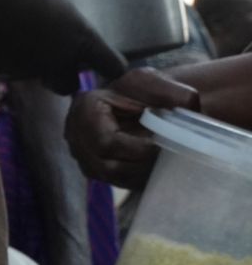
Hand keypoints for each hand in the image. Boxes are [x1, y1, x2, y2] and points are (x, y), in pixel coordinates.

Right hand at [0, 0, 125, 93]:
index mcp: (81, 38)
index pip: (113, 66)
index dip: (112, 66)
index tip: (105, 62)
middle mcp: (60, 60)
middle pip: (69, 86)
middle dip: (64, 78)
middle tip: (57, 62)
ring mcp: (32, 68)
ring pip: (37, 79)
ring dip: (35, 70)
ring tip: (24, 50)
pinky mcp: (5, 70)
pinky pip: (11, 71)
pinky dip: (8, 61)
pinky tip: (0, 44)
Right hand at [64, 68, 200, 187]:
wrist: (138, 101)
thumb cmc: (144, 91)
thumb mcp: (158, 83)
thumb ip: (174, 92)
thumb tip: (189, 107)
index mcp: (85, 108)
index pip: (105, 142)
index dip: (136, 149)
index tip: (162, 145)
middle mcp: (76, 134)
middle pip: (107, 164)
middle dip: (142, 163)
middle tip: (168, 156)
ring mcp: (82, 154)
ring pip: (112, 176)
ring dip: (141, 173)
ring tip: (163, 161)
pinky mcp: (93, 168)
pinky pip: (115, 181)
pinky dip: (138, 177)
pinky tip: (155, 166)